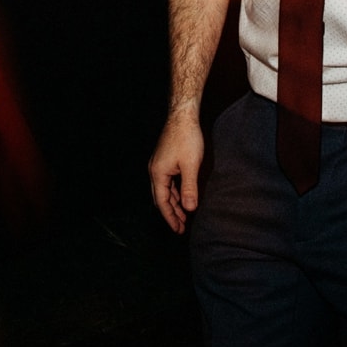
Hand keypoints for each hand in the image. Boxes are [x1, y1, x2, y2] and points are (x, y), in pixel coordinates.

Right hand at [148, 110, 204, 232]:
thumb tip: (190, 209)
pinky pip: (167, 182)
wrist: (183, 116)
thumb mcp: (191, 166)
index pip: (162, 202)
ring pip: (164, 190)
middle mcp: (154, 170)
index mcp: (158, 174)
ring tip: (184, 215)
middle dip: (171, 213)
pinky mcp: (164, 160)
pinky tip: (183, 196)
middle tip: (181, 227)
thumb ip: (190, 188)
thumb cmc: (187, 138)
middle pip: (160, 198)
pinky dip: (174, 192)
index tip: (178, 230)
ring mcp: (158, 164)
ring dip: (173, 203)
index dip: (170, 218)